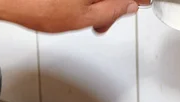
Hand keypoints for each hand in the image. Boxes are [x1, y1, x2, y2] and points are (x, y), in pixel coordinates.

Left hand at [0, 0, 145, 32]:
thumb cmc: (37, 5)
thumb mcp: (84, 17)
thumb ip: (113, 10)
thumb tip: (130, 5)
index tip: (142, 3)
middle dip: (111, 4)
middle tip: (100, 22)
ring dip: (96, 3)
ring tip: (80, 16)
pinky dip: (83, 0)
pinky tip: (70, 7)